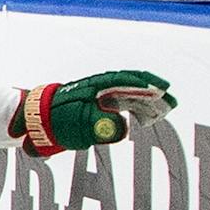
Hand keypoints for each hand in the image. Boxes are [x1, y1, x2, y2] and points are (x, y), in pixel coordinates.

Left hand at [13, 70, 176, 155]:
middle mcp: (99, 87)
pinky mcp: (99, 103)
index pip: (124, 81)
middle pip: (131, 84)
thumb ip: (98, 126)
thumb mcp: (75, 125)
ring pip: (129, 93)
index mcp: (93, 87)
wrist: (37, 118)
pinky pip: (123, 101)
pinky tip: (145, 117)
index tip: (161, 91)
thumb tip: (121, 128)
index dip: (144, 85)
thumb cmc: (55, 120)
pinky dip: (136, 107)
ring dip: (147, 101)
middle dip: (153, 93)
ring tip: (164, 110)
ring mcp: (100, 94)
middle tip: (172, 102)